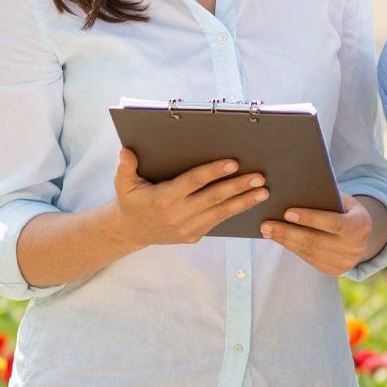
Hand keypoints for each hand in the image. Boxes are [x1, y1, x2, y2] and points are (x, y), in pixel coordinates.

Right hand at [108, 148, 269, 249]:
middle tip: (259, 177)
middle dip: (238, 187)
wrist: (130, 232)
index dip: (213, 172)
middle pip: (213, 197)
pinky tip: (251, 202)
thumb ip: (125, 167)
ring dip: (244, 201)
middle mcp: (177, 214)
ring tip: (263, 191)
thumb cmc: (130, 201)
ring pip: (220, 212)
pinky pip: (217, 221)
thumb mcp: (123, 184)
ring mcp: (187, 228)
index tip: (233, 163)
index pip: (193, 182)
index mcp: (163, 198)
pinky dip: (235, 211)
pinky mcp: (193, 235)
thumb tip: (125, 151)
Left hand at [261, 196, 375, 276]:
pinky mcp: (334, 270)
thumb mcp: (344, 201)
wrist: (362, 236)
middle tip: (266, 225)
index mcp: (361, 225)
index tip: (287, 213)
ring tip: (267, 231)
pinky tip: (279, 239)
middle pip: (316, 241)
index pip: (334, 223)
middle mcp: (355, 247)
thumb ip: (326, 199)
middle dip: (288, 233)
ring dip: (285, 241)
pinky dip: (292, 248)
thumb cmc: (346, 210)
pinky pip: (309, 259)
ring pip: (309, 252)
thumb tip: (293, 195)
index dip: (311, 218)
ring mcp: (345, 262)